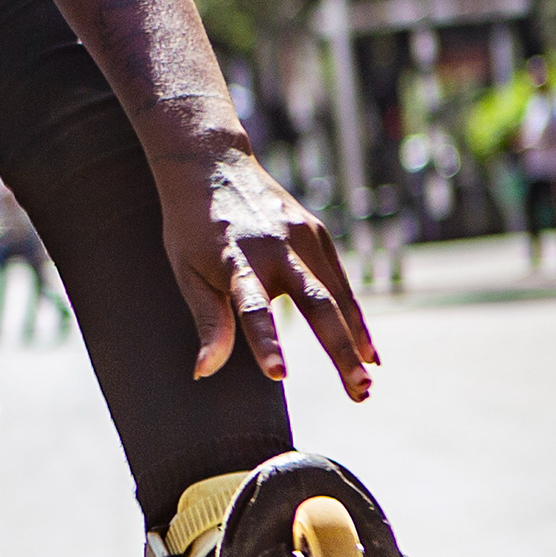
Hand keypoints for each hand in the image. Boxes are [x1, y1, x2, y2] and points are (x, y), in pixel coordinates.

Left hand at [161, 152, 376, 399]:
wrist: (213, 165)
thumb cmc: (192, 228)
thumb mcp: (187, 272)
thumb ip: (208, 321)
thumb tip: (203, 373)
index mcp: (235, 259)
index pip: (250, 307)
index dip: (264, 341)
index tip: (277, 375)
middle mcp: (275, 247)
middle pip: (315, 304)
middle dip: (339, 350)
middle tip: (359, 391)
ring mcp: (302, 237)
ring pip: (337, 296)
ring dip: (355, 341)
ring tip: (367, 384)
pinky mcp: (317, 233)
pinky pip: (341, 283)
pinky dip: (355, 318)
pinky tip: (368, 352)